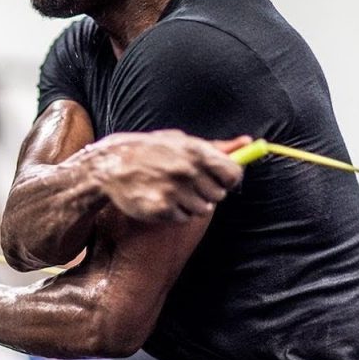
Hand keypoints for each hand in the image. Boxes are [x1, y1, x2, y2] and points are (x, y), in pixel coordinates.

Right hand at [85, 130, 250, 222]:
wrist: (110, 166)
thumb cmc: (149, 150)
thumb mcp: (180, 141)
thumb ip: (215, 146)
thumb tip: (247, 143)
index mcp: (195, 152)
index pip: (233, 174)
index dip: (229, 179)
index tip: (221, 179)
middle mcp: (187, 172)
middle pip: (218, 195)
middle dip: (206, 191)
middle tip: (186, 183)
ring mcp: (174, 192)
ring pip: (202, 209)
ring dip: (191, 203)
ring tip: (171, 190)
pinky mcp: (162, 210)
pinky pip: (183, 218)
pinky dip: (176, 213)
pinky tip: (161, 199)